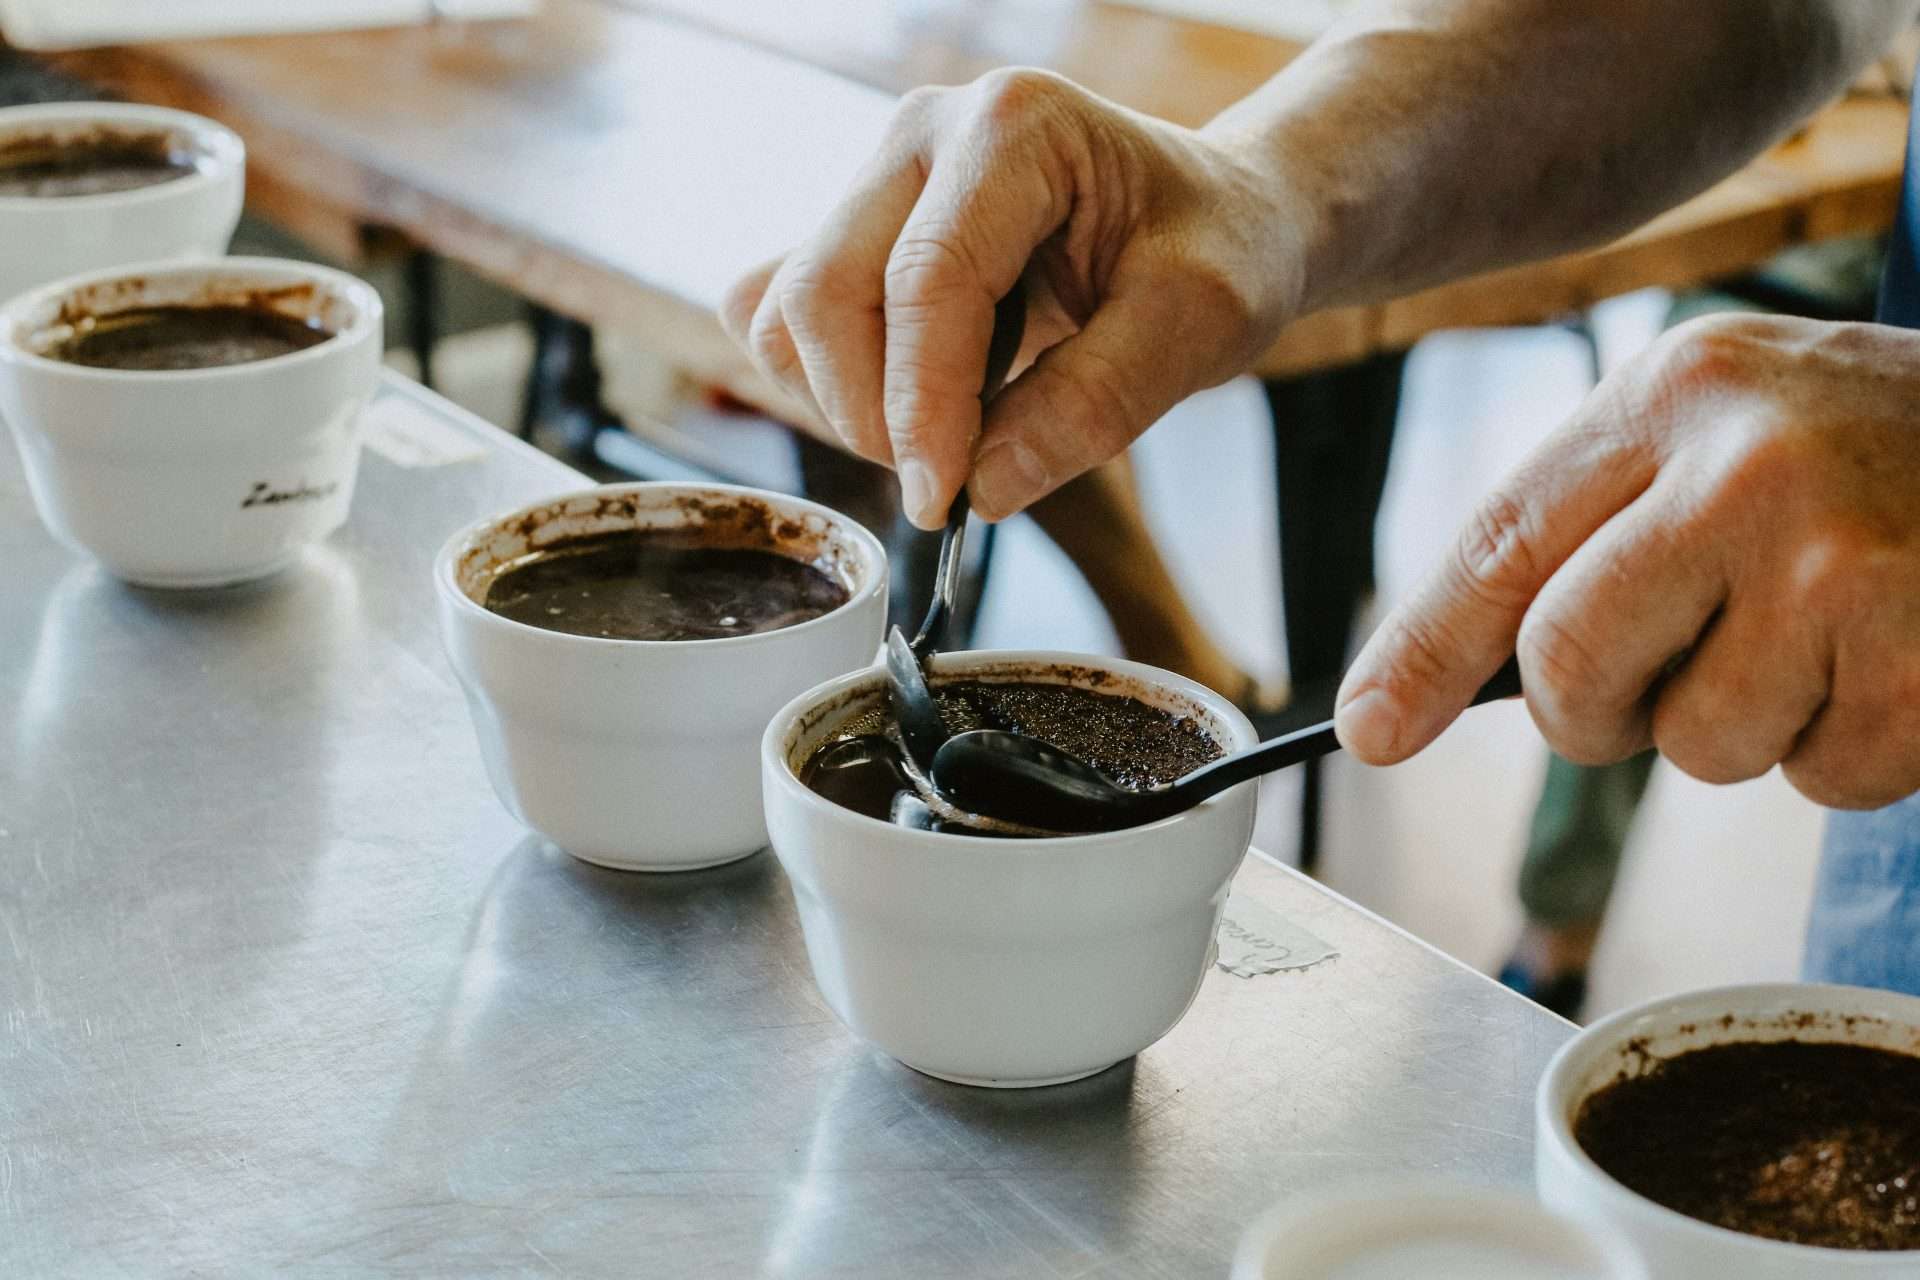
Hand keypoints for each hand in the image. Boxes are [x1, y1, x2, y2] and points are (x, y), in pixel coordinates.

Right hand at [720, 68, 1301, 527]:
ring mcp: (880, 176)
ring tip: (945, 435)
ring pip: (785, 311)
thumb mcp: (1199, 326)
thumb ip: (1094, 404)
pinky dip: (824, 382)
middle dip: (873, 415)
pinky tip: (910, 401)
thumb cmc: (1219, 252)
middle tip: (952, 483)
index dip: (921, 407)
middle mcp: (927, 132)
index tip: (944, 502)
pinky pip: (778, 315)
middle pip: (824, 294)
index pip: (926, 282)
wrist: (1219, 220)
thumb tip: (982, 488)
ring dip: (845, 403)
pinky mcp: (857, 228)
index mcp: (1015, 127)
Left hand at [1335, 312, 1919, 809]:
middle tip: (1662, 679)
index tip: (1369, 729)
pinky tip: (1890, 664)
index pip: (1502, 544)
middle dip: (1599, 708)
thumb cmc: (1863, 458)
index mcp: (1671, 395)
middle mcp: (1746, 464)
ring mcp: (1844, 559)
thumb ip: (1581, 539)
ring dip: (1744, 727)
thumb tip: (1413, 696)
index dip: (1419, 651)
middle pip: (1569, 664)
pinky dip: (1847, 752)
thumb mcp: (1712, 440)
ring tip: (1818, 639)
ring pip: (1694, 745)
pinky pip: (1821, 780)